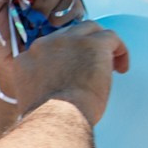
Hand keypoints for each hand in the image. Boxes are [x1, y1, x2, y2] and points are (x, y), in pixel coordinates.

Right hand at [12, 21, 128, 124]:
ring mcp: (67, 41)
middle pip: (68, 34)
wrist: (57, 118)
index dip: (63, 57)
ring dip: (100, 43)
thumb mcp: (29, 97)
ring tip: (112, 63)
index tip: (73, 70)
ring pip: (90, 28)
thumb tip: (55, 88)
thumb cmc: (47, 118)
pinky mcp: (92, 44)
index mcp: (26, 58)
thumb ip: (38, 84)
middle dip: (82, 47)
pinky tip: (122, 67)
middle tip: (93, 65)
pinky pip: (111, 37)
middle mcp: (44, 44)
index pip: (47, 48)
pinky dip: (120, 50)